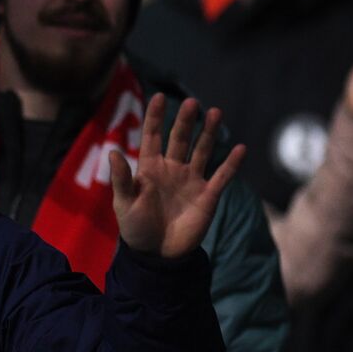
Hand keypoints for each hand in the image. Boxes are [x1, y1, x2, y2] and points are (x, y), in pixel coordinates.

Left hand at [110, 95, 245, 258]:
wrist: (157, 255)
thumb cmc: (136, 228)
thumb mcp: (124, 203)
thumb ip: (121, 178)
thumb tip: (113, 151)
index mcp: (149, 168)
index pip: (153, 136)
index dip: (155, 117)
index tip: (159, 96)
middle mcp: (172, 169)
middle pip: (180, 139)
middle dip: (185, 121)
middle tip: (192, 102)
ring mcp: (191, 181)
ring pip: (202, 151)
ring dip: (208, 133)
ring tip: (215, 112)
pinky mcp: (208, 196)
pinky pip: (222, 176)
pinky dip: (231, 163)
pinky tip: (240, 148)